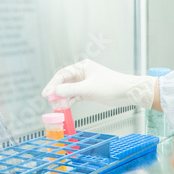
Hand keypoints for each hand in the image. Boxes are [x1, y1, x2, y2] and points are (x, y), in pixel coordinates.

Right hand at [42, 59, 158, 108]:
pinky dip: (70, 100)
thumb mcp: (88, 88)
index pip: (62, 74)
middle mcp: (83, 74)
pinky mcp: (89, 92)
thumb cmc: (112, 86)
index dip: (53, 84)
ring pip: (69, 90)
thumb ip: (70, 90)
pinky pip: (76, 96)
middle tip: (49, 100)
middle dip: (56, 91)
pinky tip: (65, 106)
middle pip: (64, 82)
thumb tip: (55, 91)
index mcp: (82, 67)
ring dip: (63, 97)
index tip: (46, 93)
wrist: (127, 93)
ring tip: (56, 105)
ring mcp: (86, 83)